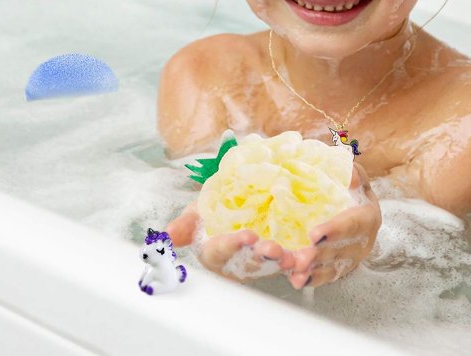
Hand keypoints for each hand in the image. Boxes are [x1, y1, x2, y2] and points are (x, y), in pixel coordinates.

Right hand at [166, 200, 295, 282]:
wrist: (235, 205)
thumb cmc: (212, 212)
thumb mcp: (196, 212)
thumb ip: (183, 224)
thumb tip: (165, 235)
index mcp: (214, 251)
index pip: (221, 250)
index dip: (233, 244)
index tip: (246, 236)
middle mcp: (236, 261)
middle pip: (248, 261)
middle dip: (261, 257)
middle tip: (272, 249)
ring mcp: (258, 262)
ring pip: (270, 265)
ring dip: (280, 262)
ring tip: (291, 257)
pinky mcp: (276, 258)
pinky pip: (287, 263)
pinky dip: (296, 264)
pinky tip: (305, 260)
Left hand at [288, 163, 381, 288]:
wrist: (361, 211)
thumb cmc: (354, 192)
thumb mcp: (358, 179)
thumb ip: (355, 175)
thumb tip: (350, 174)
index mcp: (368, 217)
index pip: (352, 225)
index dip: (334, 231)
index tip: (314, 235)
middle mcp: (362, 242)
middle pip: (339, 251)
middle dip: (318, 256)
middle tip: (299, 259)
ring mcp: (350, 258)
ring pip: (331, 267)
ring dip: (312, 272)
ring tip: (294, 273)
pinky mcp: (339, 268)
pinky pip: (325, 276)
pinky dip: (311, 279)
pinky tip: (296, 280)